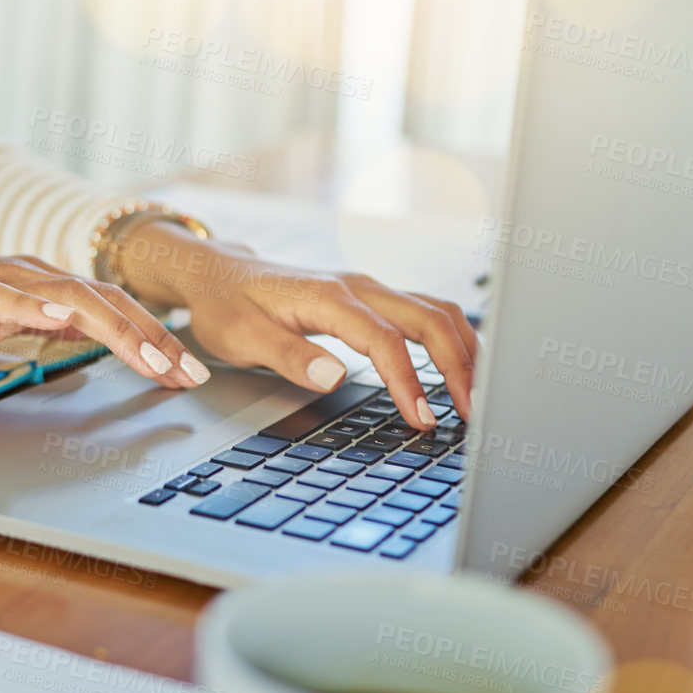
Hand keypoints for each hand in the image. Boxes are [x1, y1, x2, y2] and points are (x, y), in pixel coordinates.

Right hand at [0, 255, 209, 386]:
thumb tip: (74, 343)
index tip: (184, 371)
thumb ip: (32, 329)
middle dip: (156, 339)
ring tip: (154, 362)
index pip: (110, 308)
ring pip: (75, 301)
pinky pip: (14, 300)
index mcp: (35, 284)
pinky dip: (46, 310)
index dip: (153, 337)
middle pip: (108, 303)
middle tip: (192, 375)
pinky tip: (70, 323)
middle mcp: (27, 275)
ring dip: (121, 332)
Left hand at [117, 221, 478, 430]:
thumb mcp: (242, 337)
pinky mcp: (371, 299)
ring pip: (435, 312)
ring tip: (475, 397)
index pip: (385, 341)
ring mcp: (368, 290)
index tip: (423, 418)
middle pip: (429, 319)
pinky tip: (457, 370)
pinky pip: (424, 314)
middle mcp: (358, 287)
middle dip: (458, 366)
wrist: (217, 274)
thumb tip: (334, 378)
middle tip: (472, 413)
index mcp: (328, 297)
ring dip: (462, 351)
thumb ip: (290, 357)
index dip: (410, 381)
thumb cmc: (226, 306)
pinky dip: (449, 341)